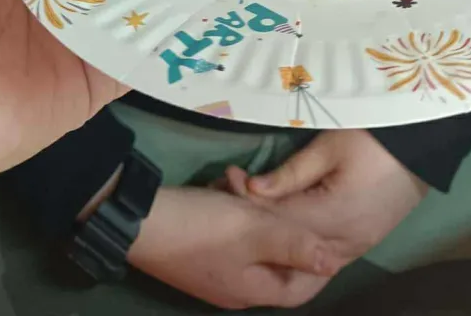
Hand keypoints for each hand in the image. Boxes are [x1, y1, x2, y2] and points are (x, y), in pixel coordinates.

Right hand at [129, 185, 338, 309]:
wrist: (137, 219)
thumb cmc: (202, 228)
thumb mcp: (253, 230)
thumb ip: (294, 244)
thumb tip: (333, 263)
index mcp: (251, 290)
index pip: (299, 287)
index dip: (318, 264)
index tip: (331, 234)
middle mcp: (233, 286)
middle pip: (274, 259)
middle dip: (280, 223)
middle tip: (281, 194)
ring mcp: (212, 268)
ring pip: (249, 238)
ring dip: (252, 208)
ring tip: (241, 180)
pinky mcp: (196, 247)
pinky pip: (226, 229)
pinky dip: (231, 207)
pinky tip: (225, 182)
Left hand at [226, 130, 426, 263]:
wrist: (422, 146)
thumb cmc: (375, 138)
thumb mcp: (329, 146)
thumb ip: (291, 172)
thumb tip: (252, 188)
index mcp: (336, 217)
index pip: (280, 219)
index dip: (251, 202)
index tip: (230, 179)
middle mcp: (346, 243)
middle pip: (290, 245)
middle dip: (260, 224)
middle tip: (234, 195)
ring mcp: (357, 248)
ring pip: (307, 260)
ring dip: (278, 239)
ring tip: (253, 212)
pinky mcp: (363, 245)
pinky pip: (323, 258)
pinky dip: (300, 248)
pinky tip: (280, 232)